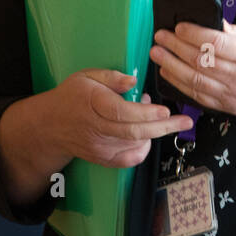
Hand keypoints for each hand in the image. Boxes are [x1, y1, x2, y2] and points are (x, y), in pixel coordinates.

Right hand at [2, 69, 193, 181]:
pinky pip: (130, 160)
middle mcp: (97, 128)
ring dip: (155, 133)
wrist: (51, 125)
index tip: (165, 110)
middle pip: (135, 132)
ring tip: (159, 118)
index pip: (123, 112)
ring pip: (135, 145)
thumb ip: (112, 77)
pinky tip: (148, 136)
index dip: (146, 113)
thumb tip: (133, 80)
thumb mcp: (87, 76)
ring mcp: (100, 147)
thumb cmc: (72, 96)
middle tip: (185, 121)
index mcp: (94, 104)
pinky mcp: (104, 159)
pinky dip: (144, 150)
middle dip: (164, 127)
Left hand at [150, 20, 235, 120]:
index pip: (216, 43)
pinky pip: (198, 97)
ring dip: (171, 66)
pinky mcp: (228, 106)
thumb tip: (211, 21)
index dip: (194, 33)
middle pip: (201, 61)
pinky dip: (180, 85)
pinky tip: (168, 74)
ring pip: (195, 80)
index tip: (179, 25)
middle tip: (160, 36)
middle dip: (175, 47)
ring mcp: (233, 94)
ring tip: (157, 53)